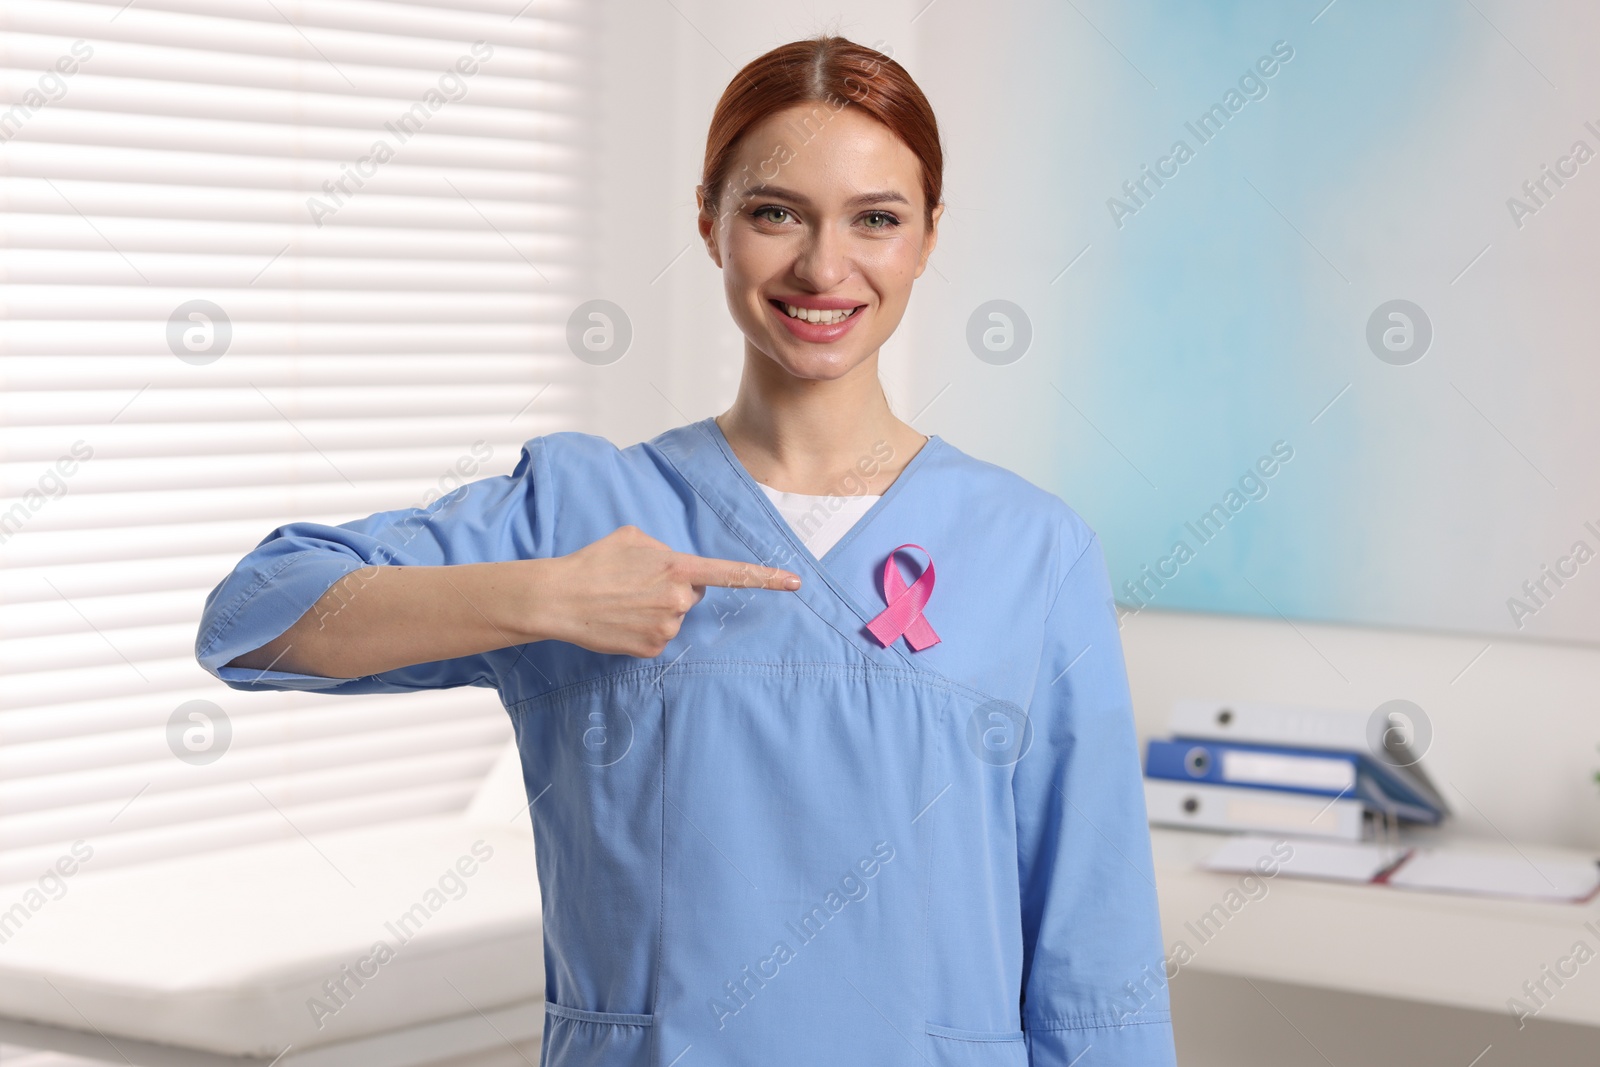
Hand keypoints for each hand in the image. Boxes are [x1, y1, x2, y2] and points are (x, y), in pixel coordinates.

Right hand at [533, 525, 801, 657]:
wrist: (560, 598)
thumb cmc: (594, 563)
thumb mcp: (633, 539)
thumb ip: (665, 550)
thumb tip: (677, 569)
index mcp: (678, 566)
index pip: (732, 573)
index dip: (766, 578)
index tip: (796, 582)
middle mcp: (679, 598)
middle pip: (693, 596)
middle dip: (673, 590)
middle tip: (636, 585)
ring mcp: (667, 626)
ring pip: (675, 617)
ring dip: (656, 610)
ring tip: (623, 602)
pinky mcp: (653, 648)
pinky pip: (659, 637)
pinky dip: (644, 630)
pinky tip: (621, 621)